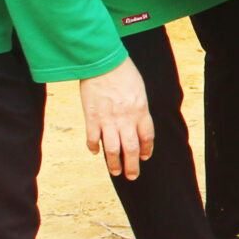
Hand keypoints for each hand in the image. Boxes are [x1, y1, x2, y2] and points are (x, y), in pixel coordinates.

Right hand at [79, 59, 154, 179]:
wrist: (102, 62)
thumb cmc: (123, 72)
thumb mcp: (139, 90)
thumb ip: (138, 108)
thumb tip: (137, 123)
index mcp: (141, 110)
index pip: (147, 137)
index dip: (146, 150)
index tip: (145, 157)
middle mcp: (126, 118)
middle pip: (132, 148)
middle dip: (132, 165)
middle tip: (132, 176)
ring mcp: (108, 119)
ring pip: (113, 149)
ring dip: (114, 163)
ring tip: (115, 172)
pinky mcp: (91, 117)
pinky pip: (93, 138)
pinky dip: (94, 147)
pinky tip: (95, 152)